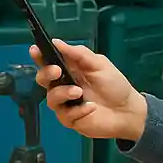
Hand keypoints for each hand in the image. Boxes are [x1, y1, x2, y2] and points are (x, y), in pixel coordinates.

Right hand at [30, 39, 148, 140]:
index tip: (34, 50)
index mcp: (69, 70)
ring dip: (63, 93)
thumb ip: (79, 54)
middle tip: (56, 71)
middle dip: (46, 74)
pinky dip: (79, 110)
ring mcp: (65, 104)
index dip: (39, 56)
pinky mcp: (70, 120)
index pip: (48, 61)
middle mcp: (63, 86)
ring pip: (51, 98)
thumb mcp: (99, 64)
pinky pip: (66, 115)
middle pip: (43, 79)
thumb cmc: (114, 85)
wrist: (128, 111)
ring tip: (79, 92)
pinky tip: (91, 107)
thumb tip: (56, 42)